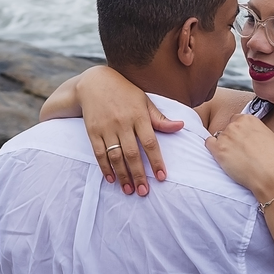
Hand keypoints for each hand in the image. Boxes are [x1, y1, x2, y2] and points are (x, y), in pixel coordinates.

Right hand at [79, 66, 182, 194]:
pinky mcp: (93, 131)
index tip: (162, 177)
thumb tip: (180, 126)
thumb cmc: (124, 92)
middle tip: (144, 191)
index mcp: (139, 115)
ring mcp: (106, 128)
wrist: (93, 82)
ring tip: (129, 189)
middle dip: (139, 174)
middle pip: (132, 153)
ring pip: (115, 156)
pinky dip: (105, 167)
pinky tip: (111, 179)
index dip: (156, 161)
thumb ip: (160, 118)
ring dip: (123, 175)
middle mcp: (123, 123)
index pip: (150, 142)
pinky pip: (99, 153)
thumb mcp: (144, 100)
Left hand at [206, 115, 273, 200]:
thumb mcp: (268, 135)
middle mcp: (235, 124)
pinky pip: (209, 143)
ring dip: (224, 145)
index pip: (236, 119)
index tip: (242, 140)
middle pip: (227, 128)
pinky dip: (213, 148)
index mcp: (248, 119)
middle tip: (240, 151)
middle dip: (232, 138)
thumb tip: (248, 135)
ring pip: (219, 137)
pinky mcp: (218, 150)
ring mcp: (226, 136)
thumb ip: (254, 131)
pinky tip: (222, 156)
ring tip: (234, 158)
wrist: (271, 174)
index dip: (239, 131)